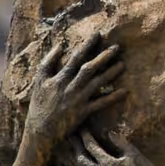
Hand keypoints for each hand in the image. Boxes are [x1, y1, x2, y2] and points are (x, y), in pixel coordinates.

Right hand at [24, 33, 125, 152]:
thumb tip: (59, 45)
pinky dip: (113, 97)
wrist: (40, 130)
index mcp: (58, 78)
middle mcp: (69, 87)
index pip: (75, 58)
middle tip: (117, 47)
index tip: (98, 34)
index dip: (87, 45)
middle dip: (103, 57)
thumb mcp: (39, 81)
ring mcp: (77, 100)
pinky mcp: (83, 112)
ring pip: (97, 83)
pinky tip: (125, 91)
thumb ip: (48, 62)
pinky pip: (101, 104)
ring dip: (111, 73)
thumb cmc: (40, 104)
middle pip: (88, 68)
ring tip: (123, 64)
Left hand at [65, 129, 164, 165]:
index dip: (85, 137)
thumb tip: (108, 132)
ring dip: (72, 162)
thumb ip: (121, 143)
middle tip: (70, 138)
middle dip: (75, 148)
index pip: (91, 147)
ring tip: (65, 152)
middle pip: (80, 160)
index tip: (82, 130)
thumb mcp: (136, 156)